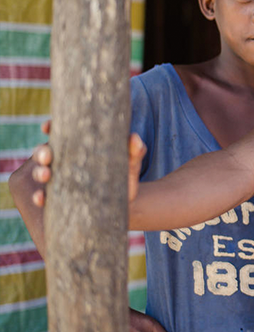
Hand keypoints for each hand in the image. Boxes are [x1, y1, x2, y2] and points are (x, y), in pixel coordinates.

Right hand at [30, 119, 145, 207]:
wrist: (127, 204)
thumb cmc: (125, 177)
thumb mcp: (131, 162)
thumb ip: (135, 150)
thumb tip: (135, 139)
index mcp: (79, 148)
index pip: (60, 134)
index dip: (50, 127)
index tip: (47, 127)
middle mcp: (65, 162)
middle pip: (44, 153)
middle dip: (41, 152)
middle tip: (47, 156)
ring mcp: (61, 181)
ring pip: (41, 173)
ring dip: (39, 173)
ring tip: (46, 175)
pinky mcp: (61, 200)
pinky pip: (44, 198)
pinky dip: (40, 197)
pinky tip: (42, 197)